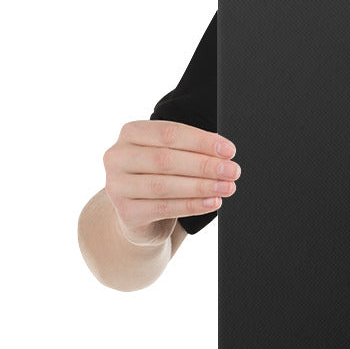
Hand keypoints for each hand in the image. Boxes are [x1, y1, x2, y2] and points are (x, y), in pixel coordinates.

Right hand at [103, 120, 239, 245]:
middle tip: (232, 171)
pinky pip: (164, 208)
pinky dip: (192, 205)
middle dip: (204, 165)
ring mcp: (117, 186)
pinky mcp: (126, 212)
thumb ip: (193, 149)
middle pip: (166, 159)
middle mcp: (118, 157)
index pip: (169, 133)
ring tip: (227, 187)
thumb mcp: (174, 156)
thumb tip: (224, 151)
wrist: (139, 215)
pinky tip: (212, 202)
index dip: (202, 141)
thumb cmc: (161, 177)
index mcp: (131, 133)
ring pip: (164, 185)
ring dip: (201, 186)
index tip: (229, 150)